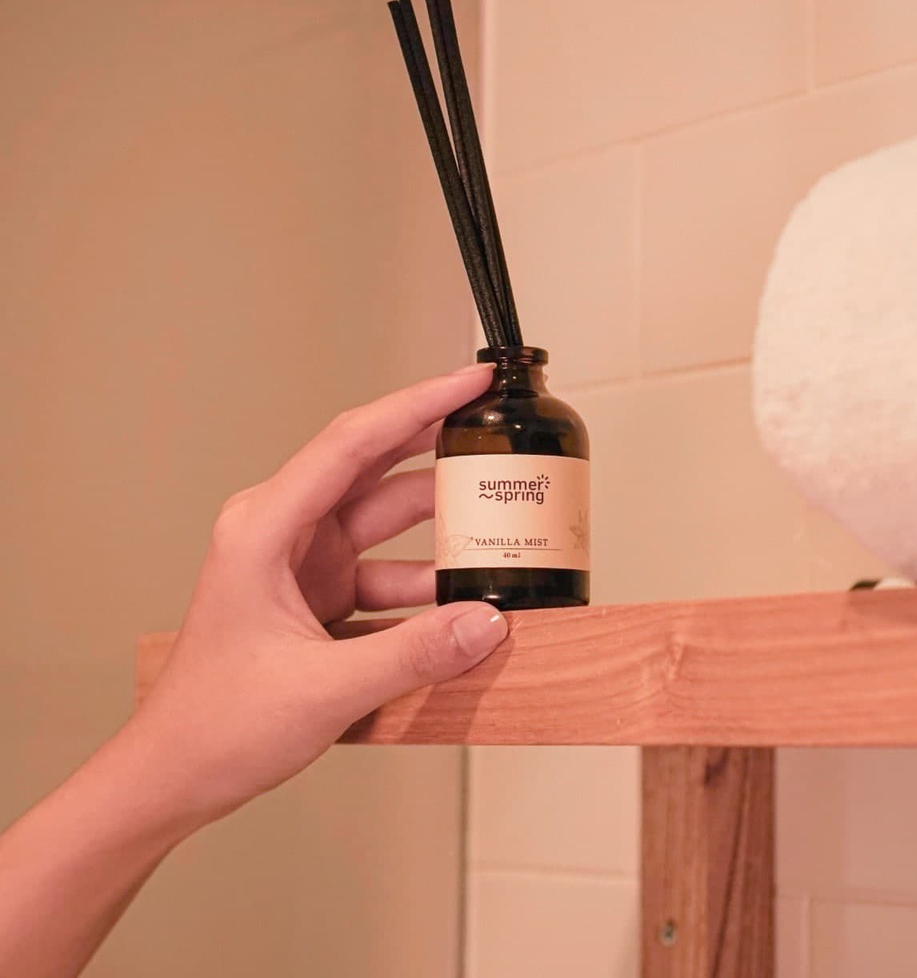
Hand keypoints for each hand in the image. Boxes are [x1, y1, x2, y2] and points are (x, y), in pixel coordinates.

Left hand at [126, 362, 506, 830]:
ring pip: (387, 525)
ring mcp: (304, 564)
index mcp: (266, 527)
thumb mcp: (323, 688)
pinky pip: (386, 572)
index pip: (353, 442)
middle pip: (375, 471)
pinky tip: (464, 599)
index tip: (470, 383)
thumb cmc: (216, 723)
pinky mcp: (320, 596)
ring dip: (440, 532)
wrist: (178, 774)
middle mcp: (285, 532)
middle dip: (439, 452)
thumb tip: (484, 622)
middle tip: (497, 436)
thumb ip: (412, 654)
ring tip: (498, 532)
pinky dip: (425, 584)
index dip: (418, 404)